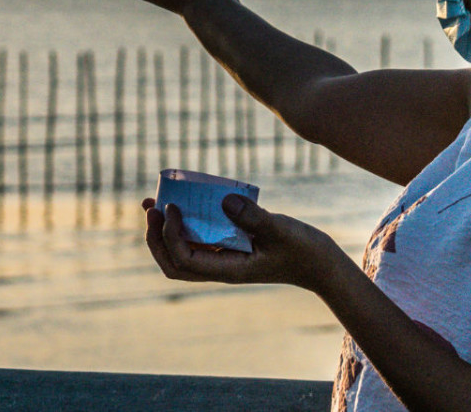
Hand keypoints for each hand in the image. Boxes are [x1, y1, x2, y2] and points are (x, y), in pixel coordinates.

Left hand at [142, 193, 338, 292]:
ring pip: (181, 253)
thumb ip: (254, 217)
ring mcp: (224, 259)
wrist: (319, 264)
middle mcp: (220, 267)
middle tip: (151, 208)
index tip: (171, 208)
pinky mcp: (230, 247)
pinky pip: (197, 240)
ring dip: (163, 232)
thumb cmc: (303, 250)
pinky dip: (183, 225)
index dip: (171, 236)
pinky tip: (183, 202)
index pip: (185, 261)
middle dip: (156, 239)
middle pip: (174, 264)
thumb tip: (224, 199)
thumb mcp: (281, 230)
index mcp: (228, 270)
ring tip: (153, 203)